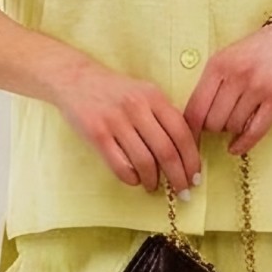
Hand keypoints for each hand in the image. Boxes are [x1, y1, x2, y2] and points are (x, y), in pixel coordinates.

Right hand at [47, 56, 204, 192]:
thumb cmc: (115, 92)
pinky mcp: (96, 134)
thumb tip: (185, 151)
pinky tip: (134, 180)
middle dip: (178, 177)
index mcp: (154, 96)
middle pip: (166, 151)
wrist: (76, 80)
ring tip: (154, 186)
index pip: (182, 132)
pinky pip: (120, 165)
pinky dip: (131, 178)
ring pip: (144, 161)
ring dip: (153, 180)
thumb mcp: (144, 93)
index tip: (195, 175)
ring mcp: (115, 121)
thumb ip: (163, 116)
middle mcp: (136, 107)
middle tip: (182, 191)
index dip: (192, 158)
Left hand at [183, 20, 271, 154]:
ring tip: (237, 119)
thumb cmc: (254, 53)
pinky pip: (255, 131)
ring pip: (233, 127)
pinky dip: (243, 144)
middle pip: (213, 122)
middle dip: (213, 128)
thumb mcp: (225, 59)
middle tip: (220, 123)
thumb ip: (209, 86)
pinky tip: (235, 148)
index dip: (190, 129)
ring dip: (232, 130)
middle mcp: (237, 75)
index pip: (195, 108)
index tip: (189, 140)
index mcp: (218, 65)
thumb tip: (193, 122)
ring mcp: (258, 87)